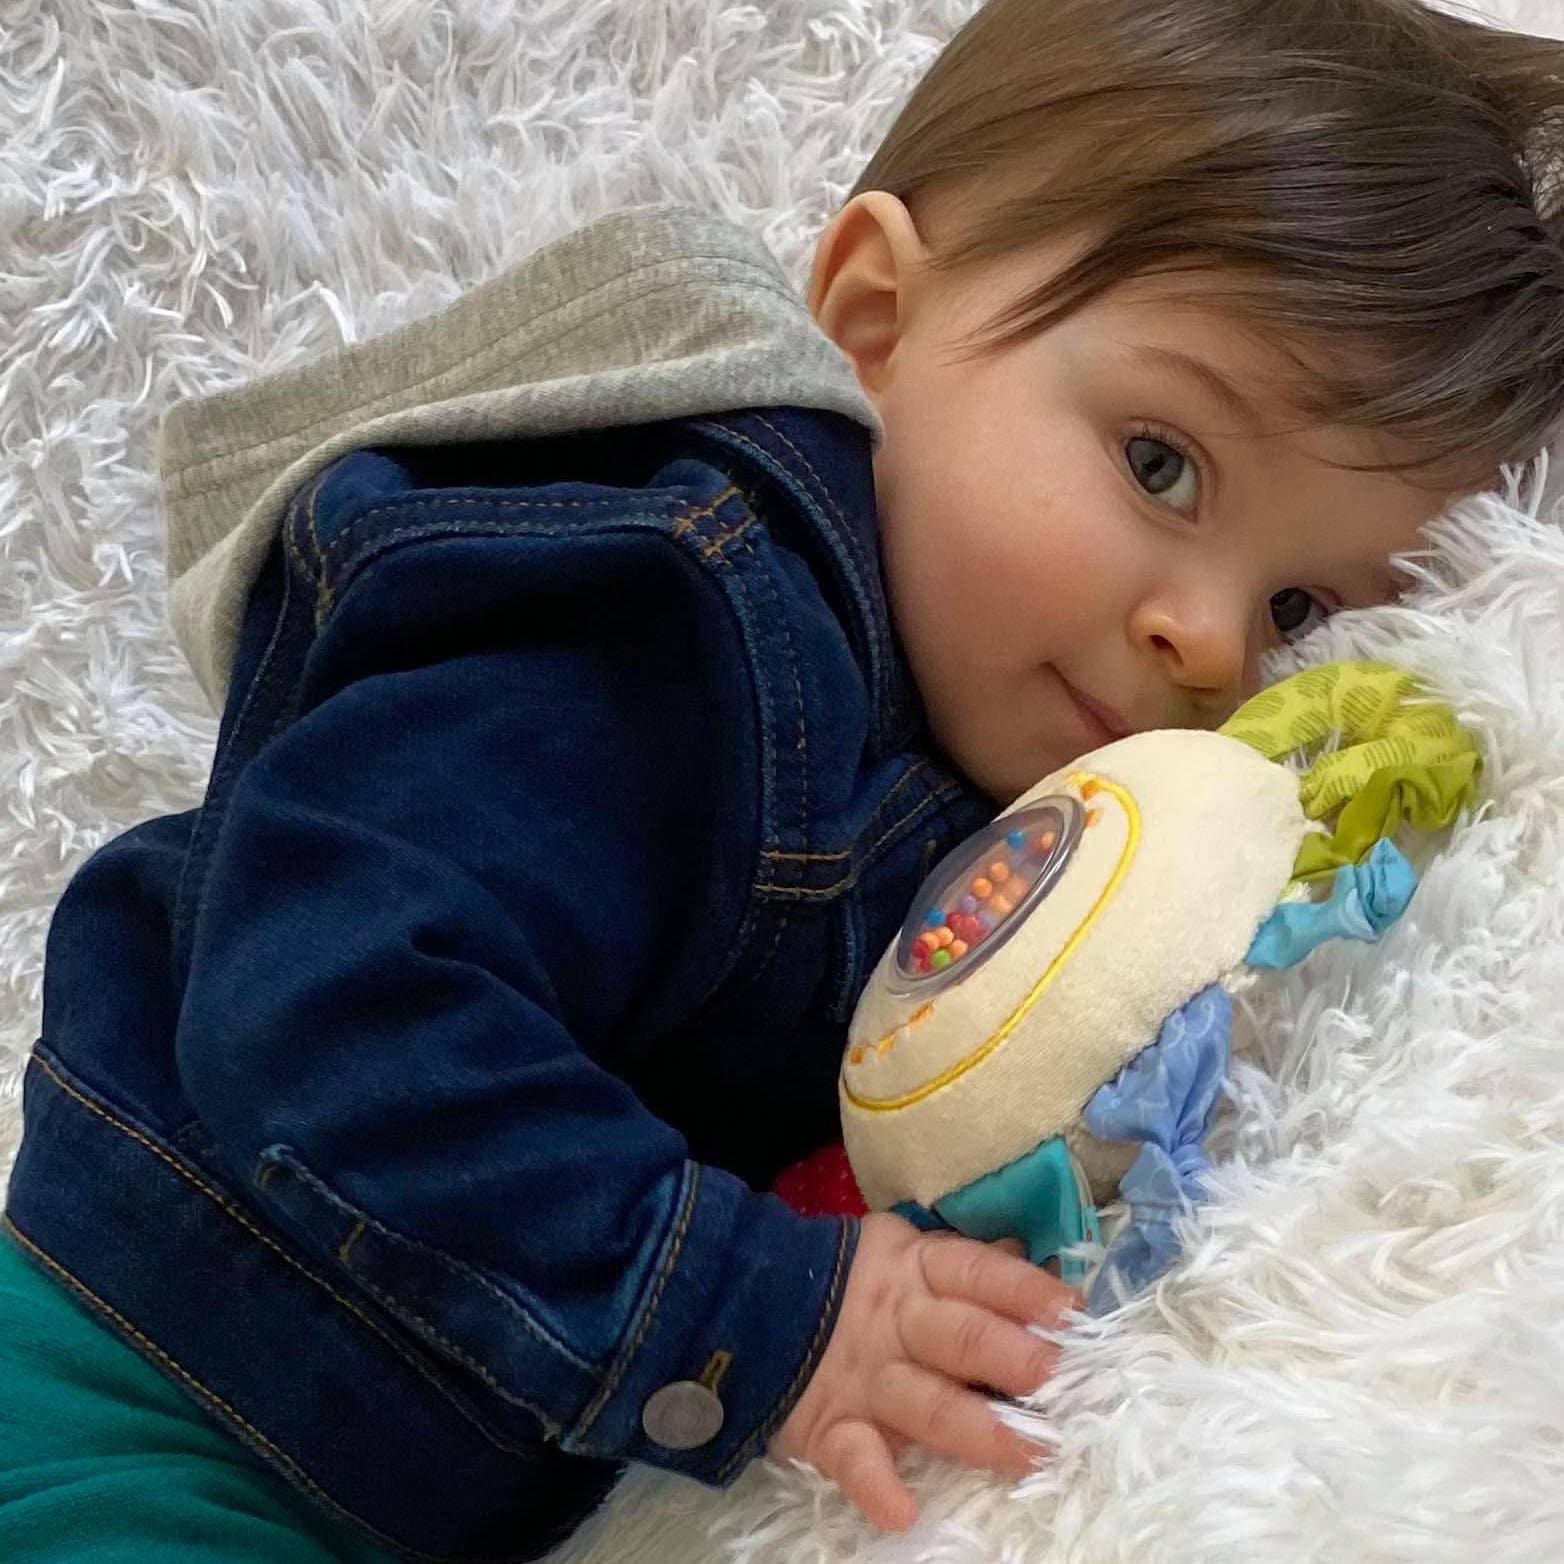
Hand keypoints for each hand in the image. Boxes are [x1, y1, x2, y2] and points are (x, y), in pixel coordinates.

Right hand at [769, 1212, 1081, 1531]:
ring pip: (925, 1402)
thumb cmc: (858, 1285)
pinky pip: (853, 1458)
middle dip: (1010, 1356)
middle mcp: (897, 1322)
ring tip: (1026, 1453)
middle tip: (1057, 1377)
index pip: (977, 1273)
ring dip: (976, 1429)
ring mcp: (864, 1378)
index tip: (1071, 1311)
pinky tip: (902, 1512)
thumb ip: (970, 1269)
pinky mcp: (828, 1428)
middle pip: (959, 1337)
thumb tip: (1042, 1269)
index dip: (1023, 1290)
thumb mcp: (908, 1257)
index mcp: (918, 1270)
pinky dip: (876, 1485)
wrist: (750, 1303)